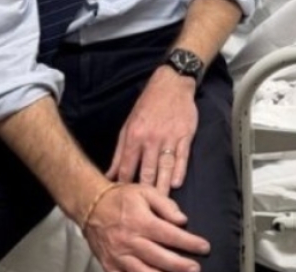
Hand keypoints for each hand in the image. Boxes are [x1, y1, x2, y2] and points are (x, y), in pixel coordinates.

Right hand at [83, 182, 209, 271]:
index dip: (189, 243)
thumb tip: (182, 220)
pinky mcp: (109, 265)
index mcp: (141, 222)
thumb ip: (166, 205)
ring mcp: (118, 256)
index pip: (170, 235)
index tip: (205, 248)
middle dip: (180, 265)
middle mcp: (130, 242)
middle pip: (159, 258)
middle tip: (196, 269)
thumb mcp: (145, 191)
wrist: (90, 206)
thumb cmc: (121, 198)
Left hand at [108, 67, 198, 194]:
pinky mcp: (185, 135)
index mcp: (134, 137)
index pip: (127, 168)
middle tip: (143, 212)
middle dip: (144, 192)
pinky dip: (179, 171)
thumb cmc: (148, 105)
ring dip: (163, 186)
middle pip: (147, 171)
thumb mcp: (128, 126)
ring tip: (161, 204)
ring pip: (165, 167)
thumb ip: (120, 152)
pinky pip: (182, 157)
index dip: (124, 186)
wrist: (171, 84)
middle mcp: (151, 139)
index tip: (123, 201)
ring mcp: (169, 137)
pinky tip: (177, 183)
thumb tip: (110, 174)